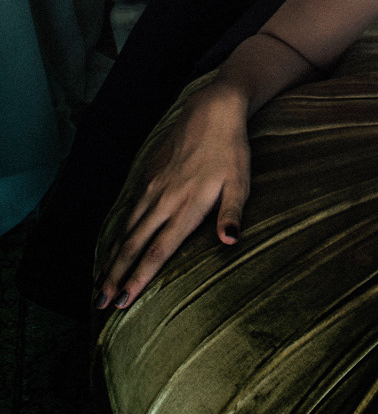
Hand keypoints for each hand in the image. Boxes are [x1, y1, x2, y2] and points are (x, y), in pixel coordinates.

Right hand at [95, 87, 249, 311]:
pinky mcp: (148, 175)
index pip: (159, 251)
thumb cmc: (231, 150)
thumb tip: (230, 242)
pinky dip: (118, 231)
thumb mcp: (240, 182)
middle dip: (116, 276)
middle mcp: (165, 200)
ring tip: (101, 282)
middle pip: (134, 244)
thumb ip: (232, 214)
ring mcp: (153, 187)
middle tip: (101, 303)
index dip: (140, 277)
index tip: (124, 301)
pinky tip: (114, 244)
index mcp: (187, 206)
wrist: (212, 111)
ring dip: (113, 257)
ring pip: (128, 228)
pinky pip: (129, 209)